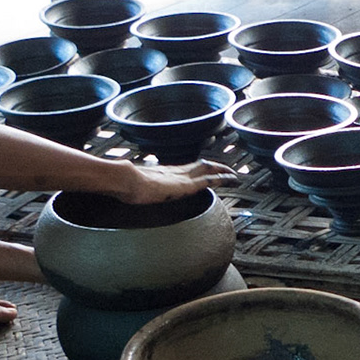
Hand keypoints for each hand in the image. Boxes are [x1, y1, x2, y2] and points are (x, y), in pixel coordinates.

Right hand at [114, 159, 238, 203]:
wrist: (125, 180)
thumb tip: (126, 193)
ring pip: (207, 170)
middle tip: (227, 170)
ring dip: (222, 171)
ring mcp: (181, 177)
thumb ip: (134, 187)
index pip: (186, 168)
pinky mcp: (186, 185)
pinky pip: (208, 180)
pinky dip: (221, 178)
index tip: (206, 170)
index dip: (197, 169)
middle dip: (214, 167)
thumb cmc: (125, 184)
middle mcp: (175, 171)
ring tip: (234, 175)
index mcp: (164, 172)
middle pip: (200, 165)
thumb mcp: (132, 186)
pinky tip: (230, 179)